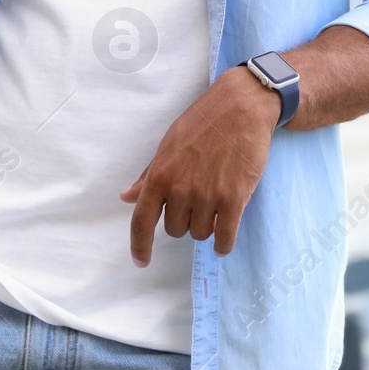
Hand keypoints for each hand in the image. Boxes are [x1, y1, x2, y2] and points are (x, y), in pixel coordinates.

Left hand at [119, 66, 277, 265]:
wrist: (242, 107)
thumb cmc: (203, 122)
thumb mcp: (169, 144)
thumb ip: (148, 175)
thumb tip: (126, 198)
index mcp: (159, 175)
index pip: (141, 222)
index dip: (139, 247)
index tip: (141, 262)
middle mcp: (180, 189)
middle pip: (176, 230)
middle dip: (185, 220)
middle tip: (198, 199)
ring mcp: (208, 195)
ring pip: (200, 233)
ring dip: (207, 225)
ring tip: (216, 202)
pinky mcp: (234, 199)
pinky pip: (224, 237)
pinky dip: (223, 244)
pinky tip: (224, 240)